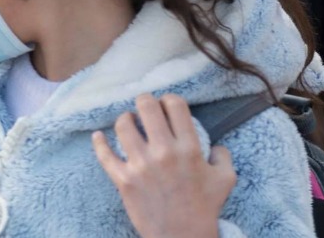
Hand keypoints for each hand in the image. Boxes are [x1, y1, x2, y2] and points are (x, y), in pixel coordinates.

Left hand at [92, 94, 236, 237]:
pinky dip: (99, 142)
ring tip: (128, 122)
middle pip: (146, 107)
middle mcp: (163, 152)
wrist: (183, 237)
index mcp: (188, 148)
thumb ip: (222, 156)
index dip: (168, 99)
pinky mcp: (123, 180)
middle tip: (144, 108)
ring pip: (123, 126)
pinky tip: (99, 136)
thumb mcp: (225, 179)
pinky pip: (104, 155)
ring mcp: (141, 165)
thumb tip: (215, 145)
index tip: (165, 105)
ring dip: (124, 119)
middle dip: (144, 101)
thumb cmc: (205, 208)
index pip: (174, 105)